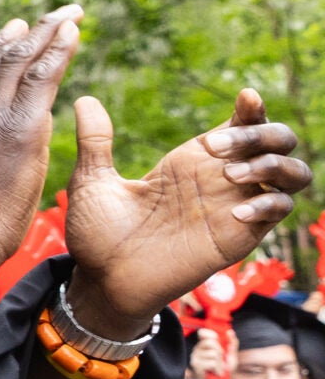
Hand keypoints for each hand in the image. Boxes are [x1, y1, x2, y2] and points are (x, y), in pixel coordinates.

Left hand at [63, 89, 310, 336]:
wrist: (102, 282)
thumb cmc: (98, 234)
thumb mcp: (93, 181)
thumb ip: (95, 141)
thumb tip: (85, 99)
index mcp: (192, 159)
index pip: (242, 123)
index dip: (253, 108)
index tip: (245, 97)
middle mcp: (221, 179)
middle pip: (278, 141)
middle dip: (261, 133)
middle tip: (215, 146)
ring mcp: (235, 206)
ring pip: (292, 173)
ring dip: (274, 165)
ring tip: (232, 174)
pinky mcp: (240, 236)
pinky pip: (280, 211)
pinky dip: (270, 203)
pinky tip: (238, 211)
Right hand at [190, 327, 233, 378]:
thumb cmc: (223, 369)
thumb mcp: (231, 355)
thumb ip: (232, 343)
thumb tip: (230, 332)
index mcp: (204, 345)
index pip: (203, 333)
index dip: (212, 334)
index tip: (218, 340)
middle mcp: (197, 349)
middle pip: (211, 342)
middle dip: (221, 352)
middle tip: (221, 360)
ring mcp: (195, 357)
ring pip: (213, 353)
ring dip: (220, 363)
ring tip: (218, 368)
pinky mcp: (196, 365)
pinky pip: (212, 362)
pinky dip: (218, 368)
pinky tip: (216, 372)